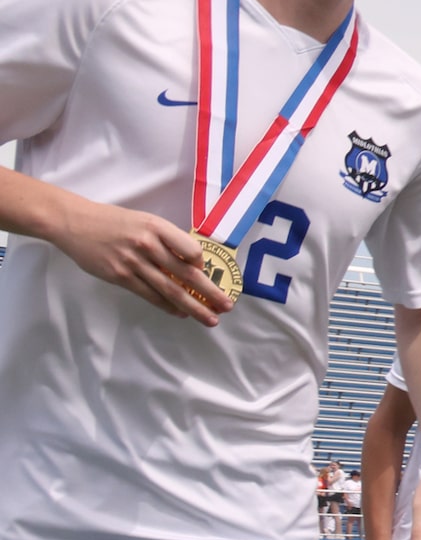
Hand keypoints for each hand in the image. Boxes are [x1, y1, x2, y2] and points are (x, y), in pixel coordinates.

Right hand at [46, 200, 224, 325]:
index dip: (203, 264)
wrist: (74, 223)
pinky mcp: (120, 276)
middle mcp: (147, 245)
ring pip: (170, 290)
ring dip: (193, 307)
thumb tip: (192, 263)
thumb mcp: (144, 221)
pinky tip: (180, 313)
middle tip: (227, 306)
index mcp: (157, 227)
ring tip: (210, 318)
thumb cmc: (113, 221)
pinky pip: (150, 295)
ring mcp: (133, 262)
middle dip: (210, 293)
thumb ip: (167, 239)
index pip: (191, 250)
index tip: (206, 271)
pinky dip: (167, 306)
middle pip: (186, 275)